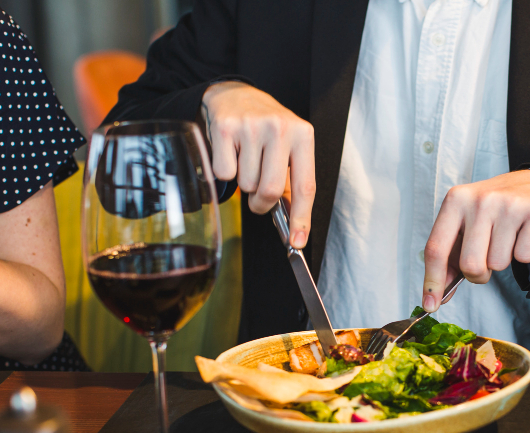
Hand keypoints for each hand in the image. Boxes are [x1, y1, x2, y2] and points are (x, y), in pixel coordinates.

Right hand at [201, 81, 315, 248]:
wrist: (234, 94)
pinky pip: (224, 173)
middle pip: (270, 190)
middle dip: (261, 203)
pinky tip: (230, 153)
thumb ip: (291, 183)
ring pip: (245, 184)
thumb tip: (293, 226)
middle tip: (257, 198)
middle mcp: (280, 128)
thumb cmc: (265, 128)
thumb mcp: (287, 147)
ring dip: (243, 183)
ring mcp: (252, 127)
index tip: (298, 242)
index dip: (302, 218)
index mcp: (303, 135)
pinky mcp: (225, 128)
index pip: (305, 186)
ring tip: (245, 161)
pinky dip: (225, 172)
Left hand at [421, 169, 529, 311]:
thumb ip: (450, 259)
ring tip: (506, 239)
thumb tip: (437, 296)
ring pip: (498, 264)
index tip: (430, 305)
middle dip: (478, 273)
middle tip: (486, 258)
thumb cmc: (493, 210)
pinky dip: (524, 253)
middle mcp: (480, 200)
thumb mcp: (465, 225)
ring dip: (502, 261)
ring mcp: (509, 205)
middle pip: (470, 265)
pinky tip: (523, 234)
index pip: (436, 249)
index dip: (433, 281)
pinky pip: (524, 257)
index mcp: (455, 201)